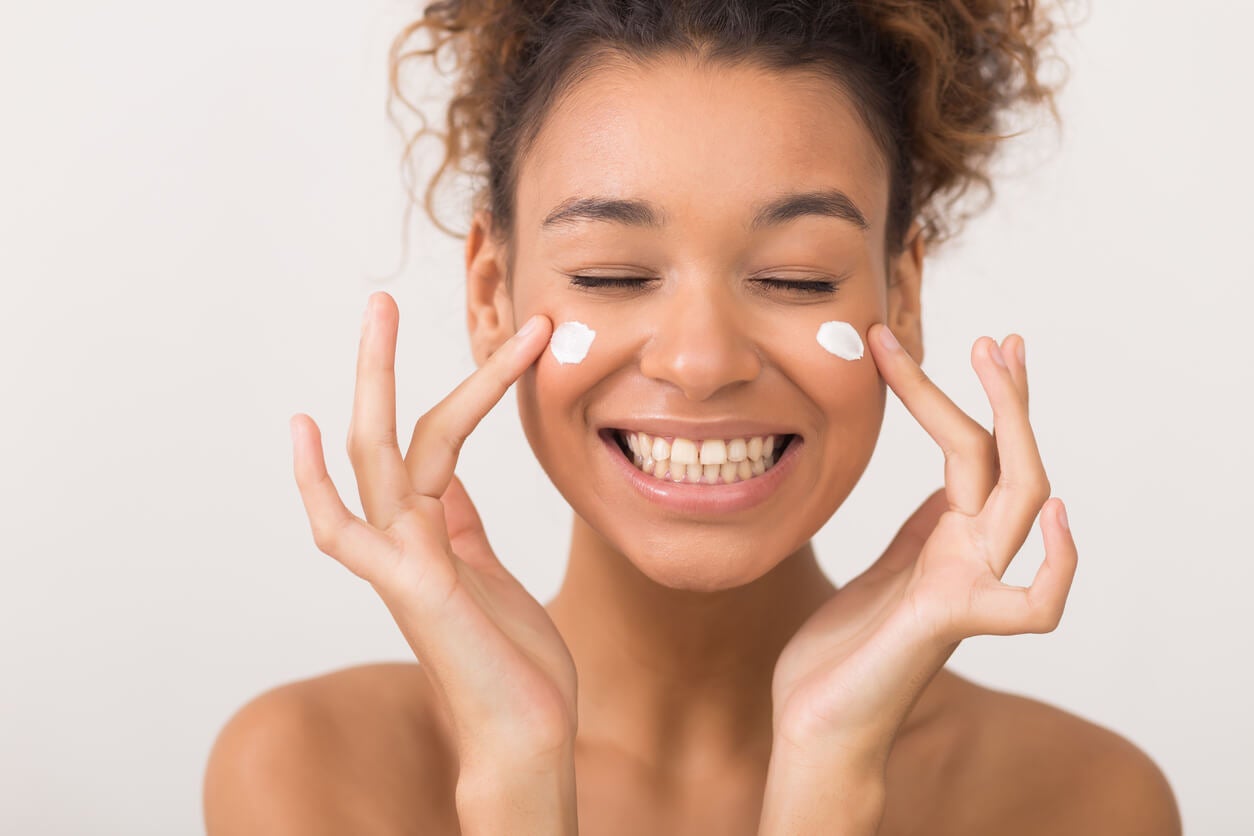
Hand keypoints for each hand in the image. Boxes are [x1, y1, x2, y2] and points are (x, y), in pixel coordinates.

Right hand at [288, 291, 575, 766]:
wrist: (525, 736)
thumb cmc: (512, 663)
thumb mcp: (488, 572)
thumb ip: (462, 527)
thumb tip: (453, 485)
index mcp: (434, 532)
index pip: (438, 441)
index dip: (462, 388)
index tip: (499, 345)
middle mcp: (407, 539)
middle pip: (388, 434)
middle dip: (383, 365)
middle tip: (380, 298)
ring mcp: (401, 561)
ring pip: (377, 457)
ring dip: (375, 383)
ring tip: (377, 314)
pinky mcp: (410, 587)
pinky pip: (347, 530)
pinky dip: (316, 483)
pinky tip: (305, 429)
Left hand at [770, 326, 1078, 771]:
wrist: (817, 721)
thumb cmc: (844, 650)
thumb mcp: (883, 565)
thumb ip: (921, 530)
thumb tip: (945, 486)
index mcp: (947, 537)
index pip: (971, 450)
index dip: (960, 396)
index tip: (938, 344)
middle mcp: (967, 555)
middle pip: (1007, 459)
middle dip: (1005, 395)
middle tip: (997, 337)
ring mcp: (966, 586)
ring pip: (1020, 497)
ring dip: (1017, 427)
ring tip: (999, 364)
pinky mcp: (948, 623)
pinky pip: (1033, 603)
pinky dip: (1057, 563)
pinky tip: (1054, 514)